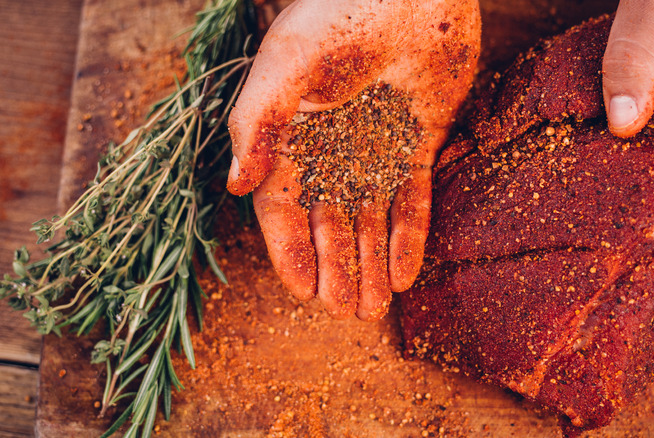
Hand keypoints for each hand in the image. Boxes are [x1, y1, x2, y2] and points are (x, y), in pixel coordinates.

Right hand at [227, 0, 480, 318]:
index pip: (284, 211)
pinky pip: (413, 200)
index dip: (291, 252)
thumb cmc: (336, 17)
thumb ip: (255, 122)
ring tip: (375, 308)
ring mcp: (376, 151)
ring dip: (373, 264)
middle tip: (346, 314)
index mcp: (291, 140)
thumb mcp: (285, 66)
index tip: (304, 294)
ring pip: (372, 221)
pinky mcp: (417, 145)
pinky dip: (410, 236)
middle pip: (330, 225)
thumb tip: (236, 185)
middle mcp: (331, 153)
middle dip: (338, 271)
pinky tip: (406, 273)